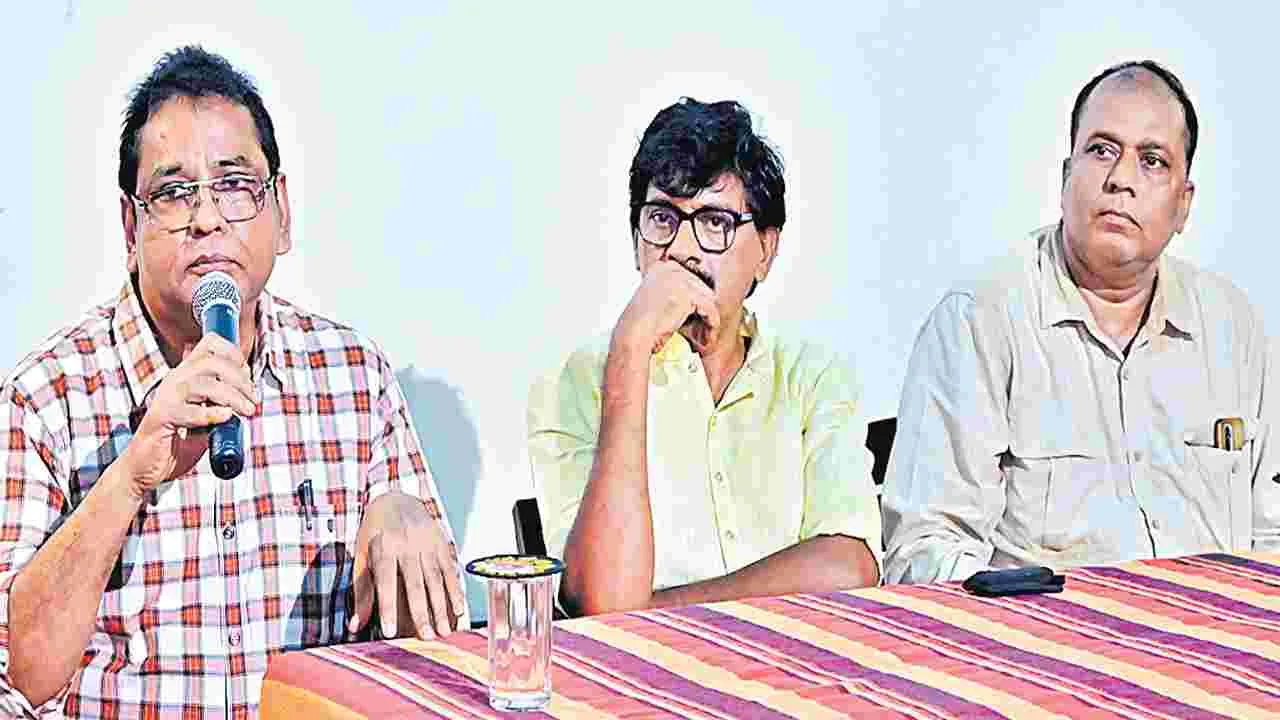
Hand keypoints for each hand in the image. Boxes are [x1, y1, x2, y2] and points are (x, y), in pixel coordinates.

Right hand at [120, 334, 256, 495]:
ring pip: (202, 384)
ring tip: (246, 411)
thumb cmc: (177, 441)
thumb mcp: (206, 414)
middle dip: (240, 379)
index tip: (248, 377)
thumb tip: (251, 394)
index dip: (234, 354)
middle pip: (211, 362)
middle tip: (253, 400)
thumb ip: (222, 402)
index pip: (210, 344)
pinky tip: (225, 418)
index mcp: (187, 375)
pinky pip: (188, 411)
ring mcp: (166, 398)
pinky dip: (211, 413)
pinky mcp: (160, 419)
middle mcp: (175, 380)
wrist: (145, 466)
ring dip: (231, 396)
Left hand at [348, 491, 464, 639]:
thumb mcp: (362, 558)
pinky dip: (455, 591)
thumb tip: (354, 626)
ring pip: (436, 579)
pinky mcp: (442, 542)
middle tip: (426, 637)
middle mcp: (407, 543)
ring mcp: (427, 542)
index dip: (387, 607)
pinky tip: (458, 610)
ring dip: (441, 607)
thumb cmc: (374, 535)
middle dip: (421, 612)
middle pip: (415, 583)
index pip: (386, 581)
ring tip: (443, 631)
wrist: (395, 499)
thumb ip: (361, 592)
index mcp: (383, 546)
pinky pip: (450, 570)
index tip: (389, 632)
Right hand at [613, 260, 720, 355]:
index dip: (696, 300)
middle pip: (701, 286)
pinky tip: (708, 333)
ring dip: (708, 316)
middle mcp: (670, 268)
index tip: (697, 316)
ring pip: (708, 296)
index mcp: (661, 267)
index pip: (691, 279)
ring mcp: (678, 279)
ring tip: (704, 332)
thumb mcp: (658, 299)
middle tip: (702, 328)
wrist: (633, 334)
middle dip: (703, 308)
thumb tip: (701, 297)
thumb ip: (675, 292)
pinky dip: (712, 322)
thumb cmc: (643, 324)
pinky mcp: (686, 293)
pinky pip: (709, 307)